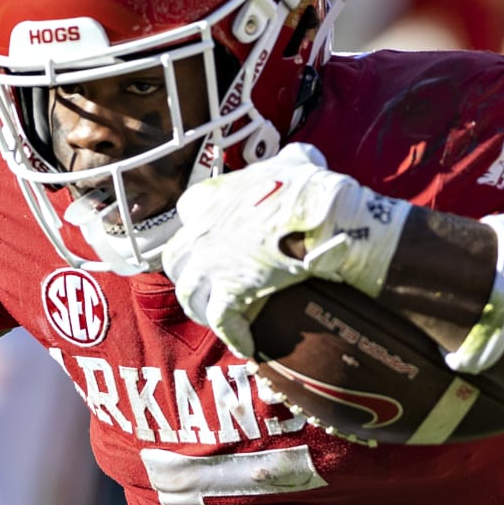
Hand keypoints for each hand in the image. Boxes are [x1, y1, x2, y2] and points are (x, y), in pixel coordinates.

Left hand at [160, 143, 408, 356]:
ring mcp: (211, 263)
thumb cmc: (312, 189)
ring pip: (190, 293)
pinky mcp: (230, 292)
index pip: (186, 211)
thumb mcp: (296, 162)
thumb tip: (304, 158)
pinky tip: (247, 346)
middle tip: (207, 288)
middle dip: (189, 275)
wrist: (326, 217)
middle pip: (177, 259)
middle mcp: (201, 230)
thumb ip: (289, 160)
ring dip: (202, 308)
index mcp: (212, 197)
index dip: (196, 228)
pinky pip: (222, 321)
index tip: (207, 242)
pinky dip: (234, 335)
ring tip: (218, 318)